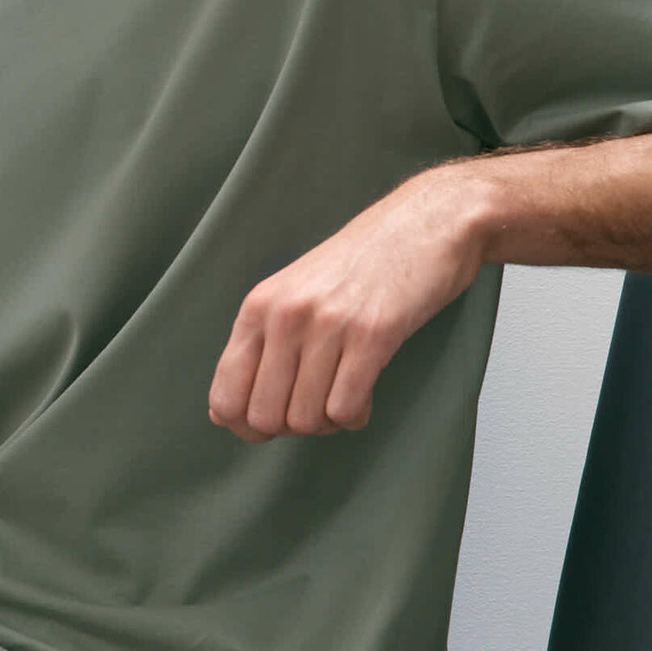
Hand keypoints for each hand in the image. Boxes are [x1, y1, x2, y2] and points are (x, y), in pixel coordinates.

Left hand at [207, 165, 487, 439]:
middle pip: (265, 417)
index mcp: (258, 307)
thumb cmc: (361, 265)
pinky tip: (365, 396)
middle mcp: (285, 315)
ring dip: (328, 423)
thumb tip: (228, 414)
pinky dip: (355, 416)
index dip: (245, 427)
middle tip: (317, 408)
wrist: (426, 222)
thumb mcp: (293, 293)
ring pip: (306, 419)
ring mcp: (328, 324)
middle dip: (292, 428)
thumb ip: (262, 344)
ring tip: (344, 397)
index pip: (225, 397)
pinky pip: (345, 409)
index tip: (272, 426)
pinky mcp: (373, 334)